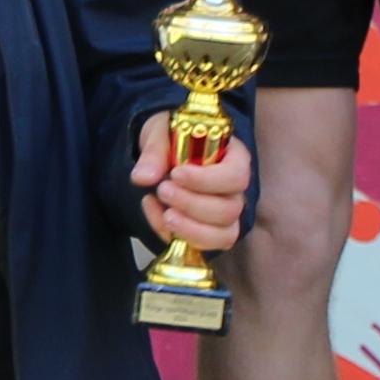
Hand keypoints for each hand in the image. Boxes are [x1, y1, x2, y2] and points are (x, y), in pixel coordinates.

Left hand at [132, 110, 248, 252]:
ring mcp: (224, 215)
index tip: (176, 174)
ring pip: (223, 235)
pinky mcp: (208, 233)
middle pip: (230, 210)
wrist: (161, 152)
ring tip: (165, 213)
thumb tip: (143, 177)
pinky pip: (202, 246)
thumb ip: (155, 152)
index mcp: (234, 158)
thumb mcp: (161, 132)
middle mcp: (235, 190)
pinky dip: (176, 236)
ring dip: (190, 228)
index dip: (208, 181)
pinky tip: (157, 215)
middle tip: (163, 190)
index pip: (236, 176)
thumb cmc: (172, 137)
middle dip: (193, 205)